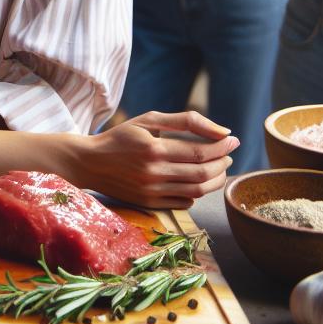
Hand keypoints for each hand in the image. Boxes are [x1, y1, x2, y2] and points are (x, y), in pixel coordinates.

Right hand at [74, 111, 237, 207]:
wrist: (89, 163)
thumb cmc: (121, 137)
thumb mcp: (149, 119)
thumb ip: (187, 121)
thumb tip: (223, 131)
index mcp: (154, 149)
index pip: (201, 152)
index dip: (222, 147)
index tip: (233, 140)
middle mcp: (154, 173)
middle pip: (203, 173)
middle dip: (223, 163)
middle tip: (228, 154)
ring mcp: (152, 192)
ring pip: (197, 191)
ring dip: (215, 180)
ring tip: (219, 168)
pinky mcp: (149, 204)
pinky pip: (184, 202)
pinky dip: (197, 193)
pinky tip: (197, 181)